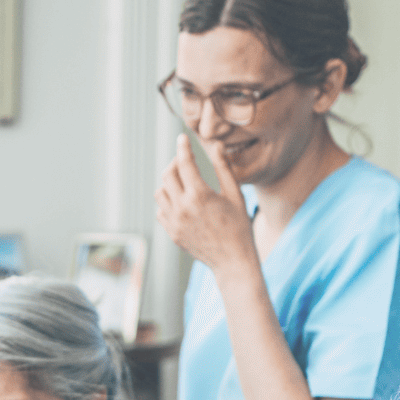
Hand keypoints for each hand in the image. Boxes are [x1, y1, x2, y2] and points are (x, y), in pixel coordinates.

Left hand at [155, 133, 255, 274]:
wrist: (233, 261)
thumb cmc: (239, 227)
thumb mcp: (235, 195)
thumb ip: (223, 168)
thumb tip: (215, 145)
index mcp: (200, 195)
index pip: (184, 162)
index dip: (183, 147)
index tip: (181, 138)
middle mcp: (183, 207)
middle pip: (167, 175)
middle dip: (174, 164)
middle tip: (183, 162)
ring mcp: (175, 222)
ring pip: (160, 192)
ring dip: (168, 184)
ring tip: (181, 183)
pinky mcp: (172, 233)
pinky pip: (161, 211)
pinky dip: (167, 203)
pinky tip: (180, 203)